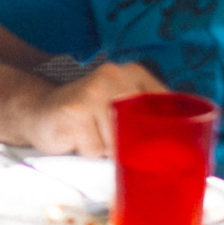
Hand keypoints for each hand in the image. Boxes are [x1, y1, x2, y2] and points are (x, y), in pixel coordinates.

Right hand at [25, 59, 167, 155]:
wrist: (39, 111)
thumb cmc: (88, 118)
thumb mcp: (120, 108)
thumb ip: (146, 118)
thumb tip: (184, 150)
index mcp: (133, 72)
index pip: (165, 105)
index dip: (163, 131)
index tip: (155, 143)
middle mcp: (113, 75)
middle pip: (140, 127)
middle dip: (130, 144)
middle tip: (116, 144)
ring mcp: (93, 91)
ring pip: (118, 141)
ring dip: (106, 150)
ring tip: (92, 138)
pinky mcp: (74, 111)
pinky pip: (95, 148)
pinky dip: (88, 152)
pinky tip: (77, 139)